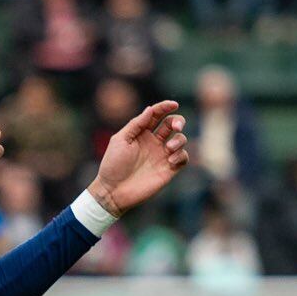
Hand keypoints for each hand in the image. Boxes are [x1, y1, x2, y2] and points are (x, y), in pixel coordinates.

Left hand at [88, 100, 189, 215]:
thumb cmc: (113, 165)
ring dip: (179, 140)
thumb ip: (136, 124)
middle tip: (175, 127)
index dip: (166, 107)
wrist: (113, 191)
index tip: (174, 104)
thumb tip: (150, 109)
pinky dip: (181, 155)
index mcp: (141, 133)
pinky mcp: (168, 169)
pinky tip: (170, 160)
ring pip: (180, 139)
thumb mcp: (120, 140)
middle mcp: (154, 142)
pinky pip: (183, 157)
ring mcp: (162, 156)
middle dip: (178, 121)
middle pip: (172, 124)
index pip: (157, 115)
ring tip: (168, 148)